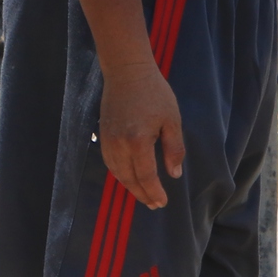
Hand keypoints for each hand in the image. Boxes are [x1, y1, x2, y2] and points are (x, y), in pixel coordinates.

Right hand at [99, 61, 184, 207]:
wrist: (127, 72)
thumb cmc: (154, 93)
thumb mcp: (172, 120)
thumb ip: (173, 149)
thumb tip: (174, 174)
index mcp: (138, 141)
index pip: (146, 176)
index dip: (154, 192)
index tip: (162, 202)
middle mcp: (119, 144)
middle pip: (129, 179)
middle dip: (142, 194)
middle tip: (154, 204)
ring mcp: (108, 140)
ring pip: (117, 173)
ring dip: (130, 187)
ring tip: (143, 195)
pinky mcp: (103, 135)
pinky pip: (110, 163)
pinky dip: (119, 174)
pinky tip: (129, 178)